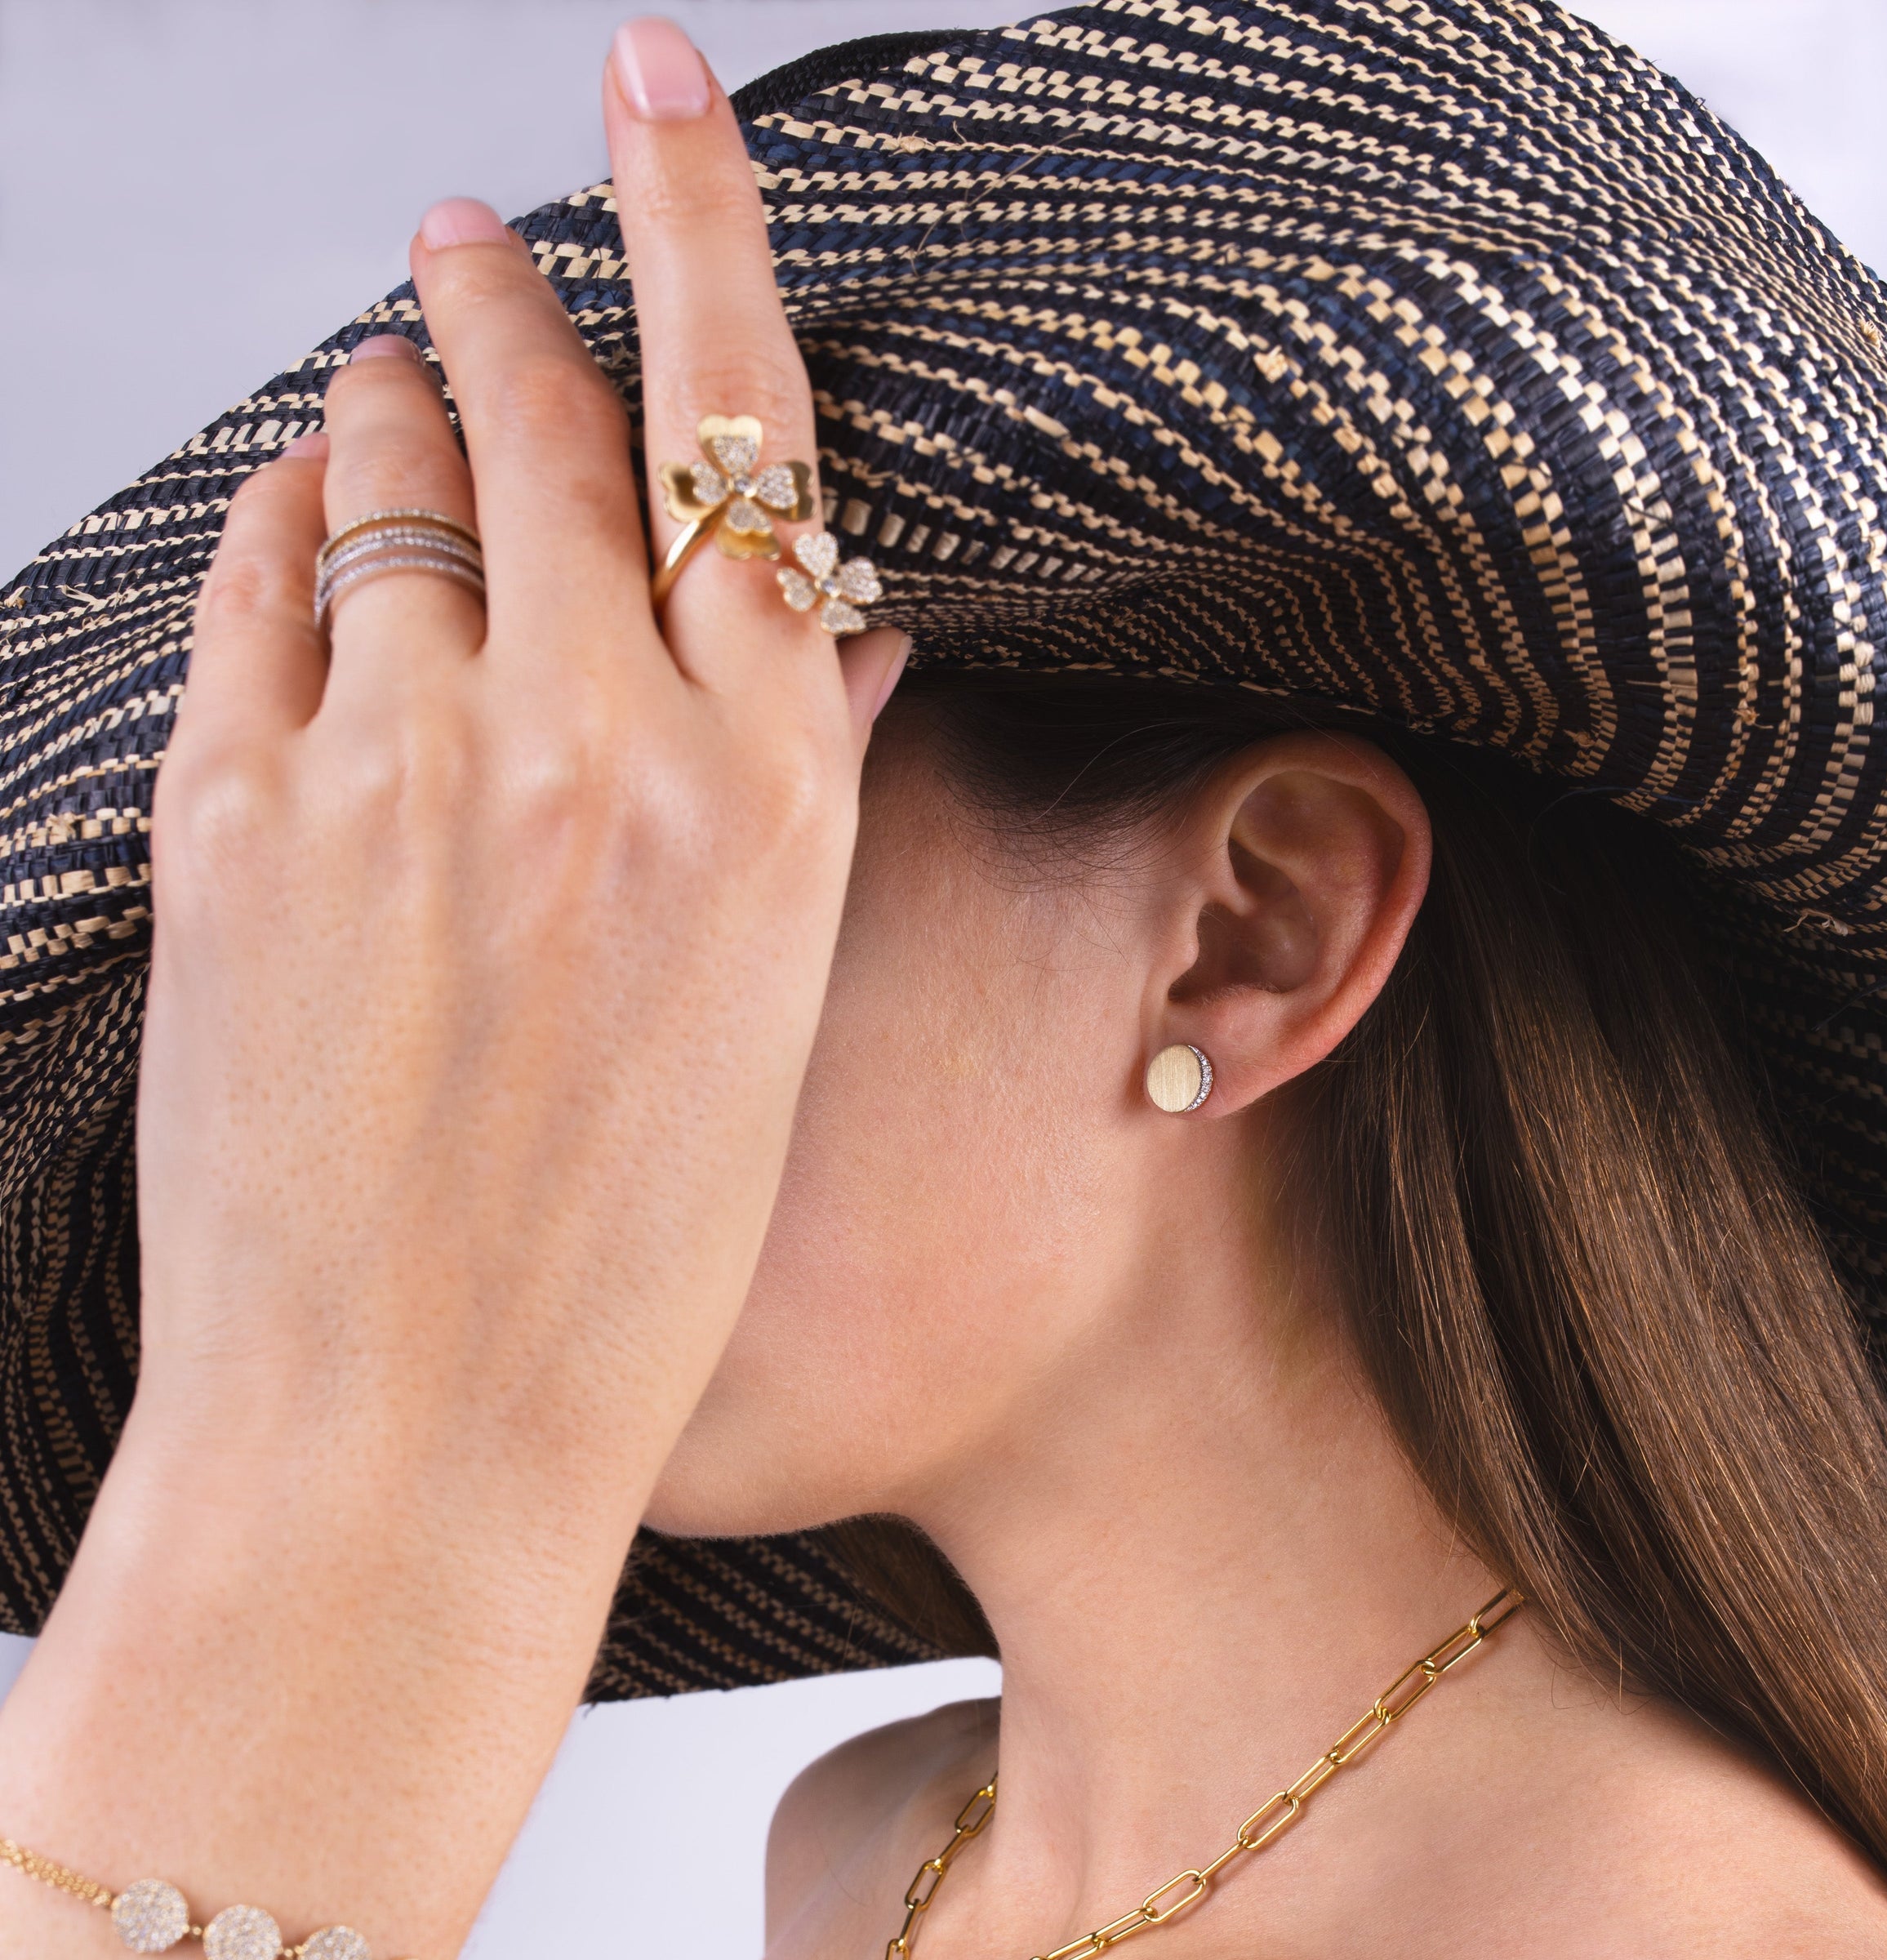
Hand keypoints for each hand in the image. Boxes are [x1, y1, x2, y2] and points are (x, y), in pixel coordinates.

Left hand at [0, 21, 904, 1955]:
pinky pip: (259, 591)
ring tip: (387, 391)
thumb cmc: (618, 1249)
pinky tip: (295, 525)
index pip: (749, 431)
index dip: (698, 219)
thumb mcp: (768, 1003)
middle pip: (550, 414)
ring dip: (388, 408)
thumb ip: (779, 778)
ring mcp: (407, 772)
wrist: (417, 1428)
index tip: (652, 79)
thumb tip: (798, 629)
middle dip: (504, 296)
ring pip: (388, 473)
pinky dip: (279, 529)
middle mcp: (599, 745)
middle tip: (471, 233)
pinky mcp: (238, 821)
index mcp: (768, 796)